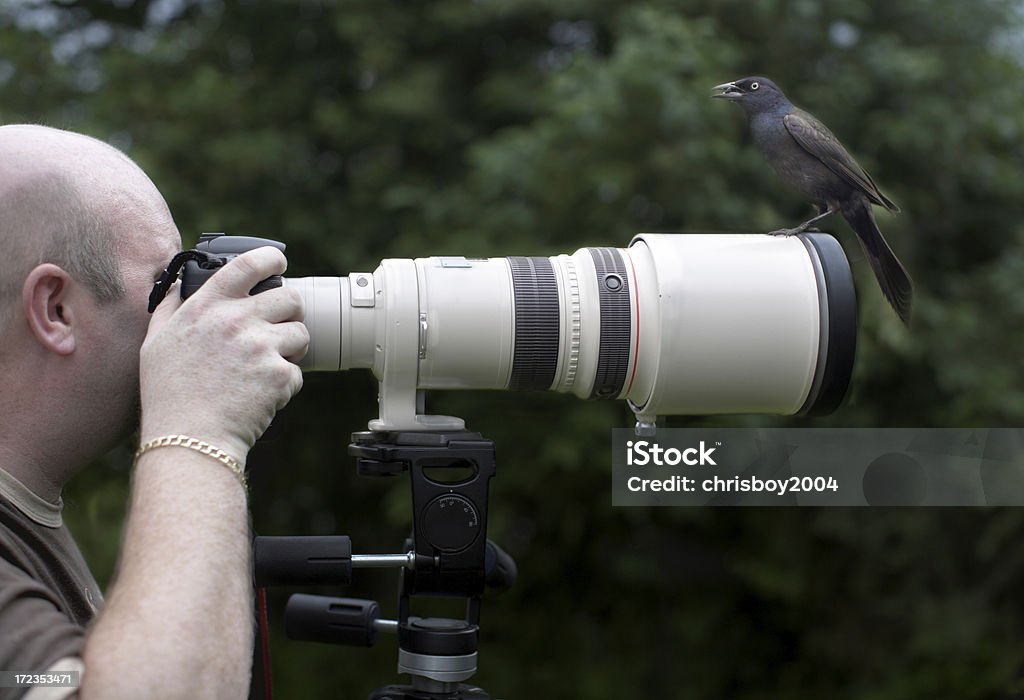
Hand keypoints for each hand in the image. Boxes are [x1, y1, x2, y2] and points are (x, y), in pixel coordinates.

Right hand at [139, 246, 307, 461]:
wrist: (189, 439)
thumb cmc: (169, 394)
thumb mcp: (155, 341)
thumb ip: (171, 308)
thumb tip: (178, 285)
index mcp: (207, 306)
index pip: (248, 264)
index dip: (270, 259)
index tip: (278, 262)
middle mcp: (236, 320)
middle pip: (290, 297)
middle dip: (290, 311)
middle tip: (279, 326)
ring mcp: (260, 346)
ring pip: (301, 333)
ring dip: (291, 348)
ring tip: (267, 366)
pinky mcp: (279, 374)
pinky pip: (297, 371)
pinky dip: (285, 384)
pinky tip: (261, 394)